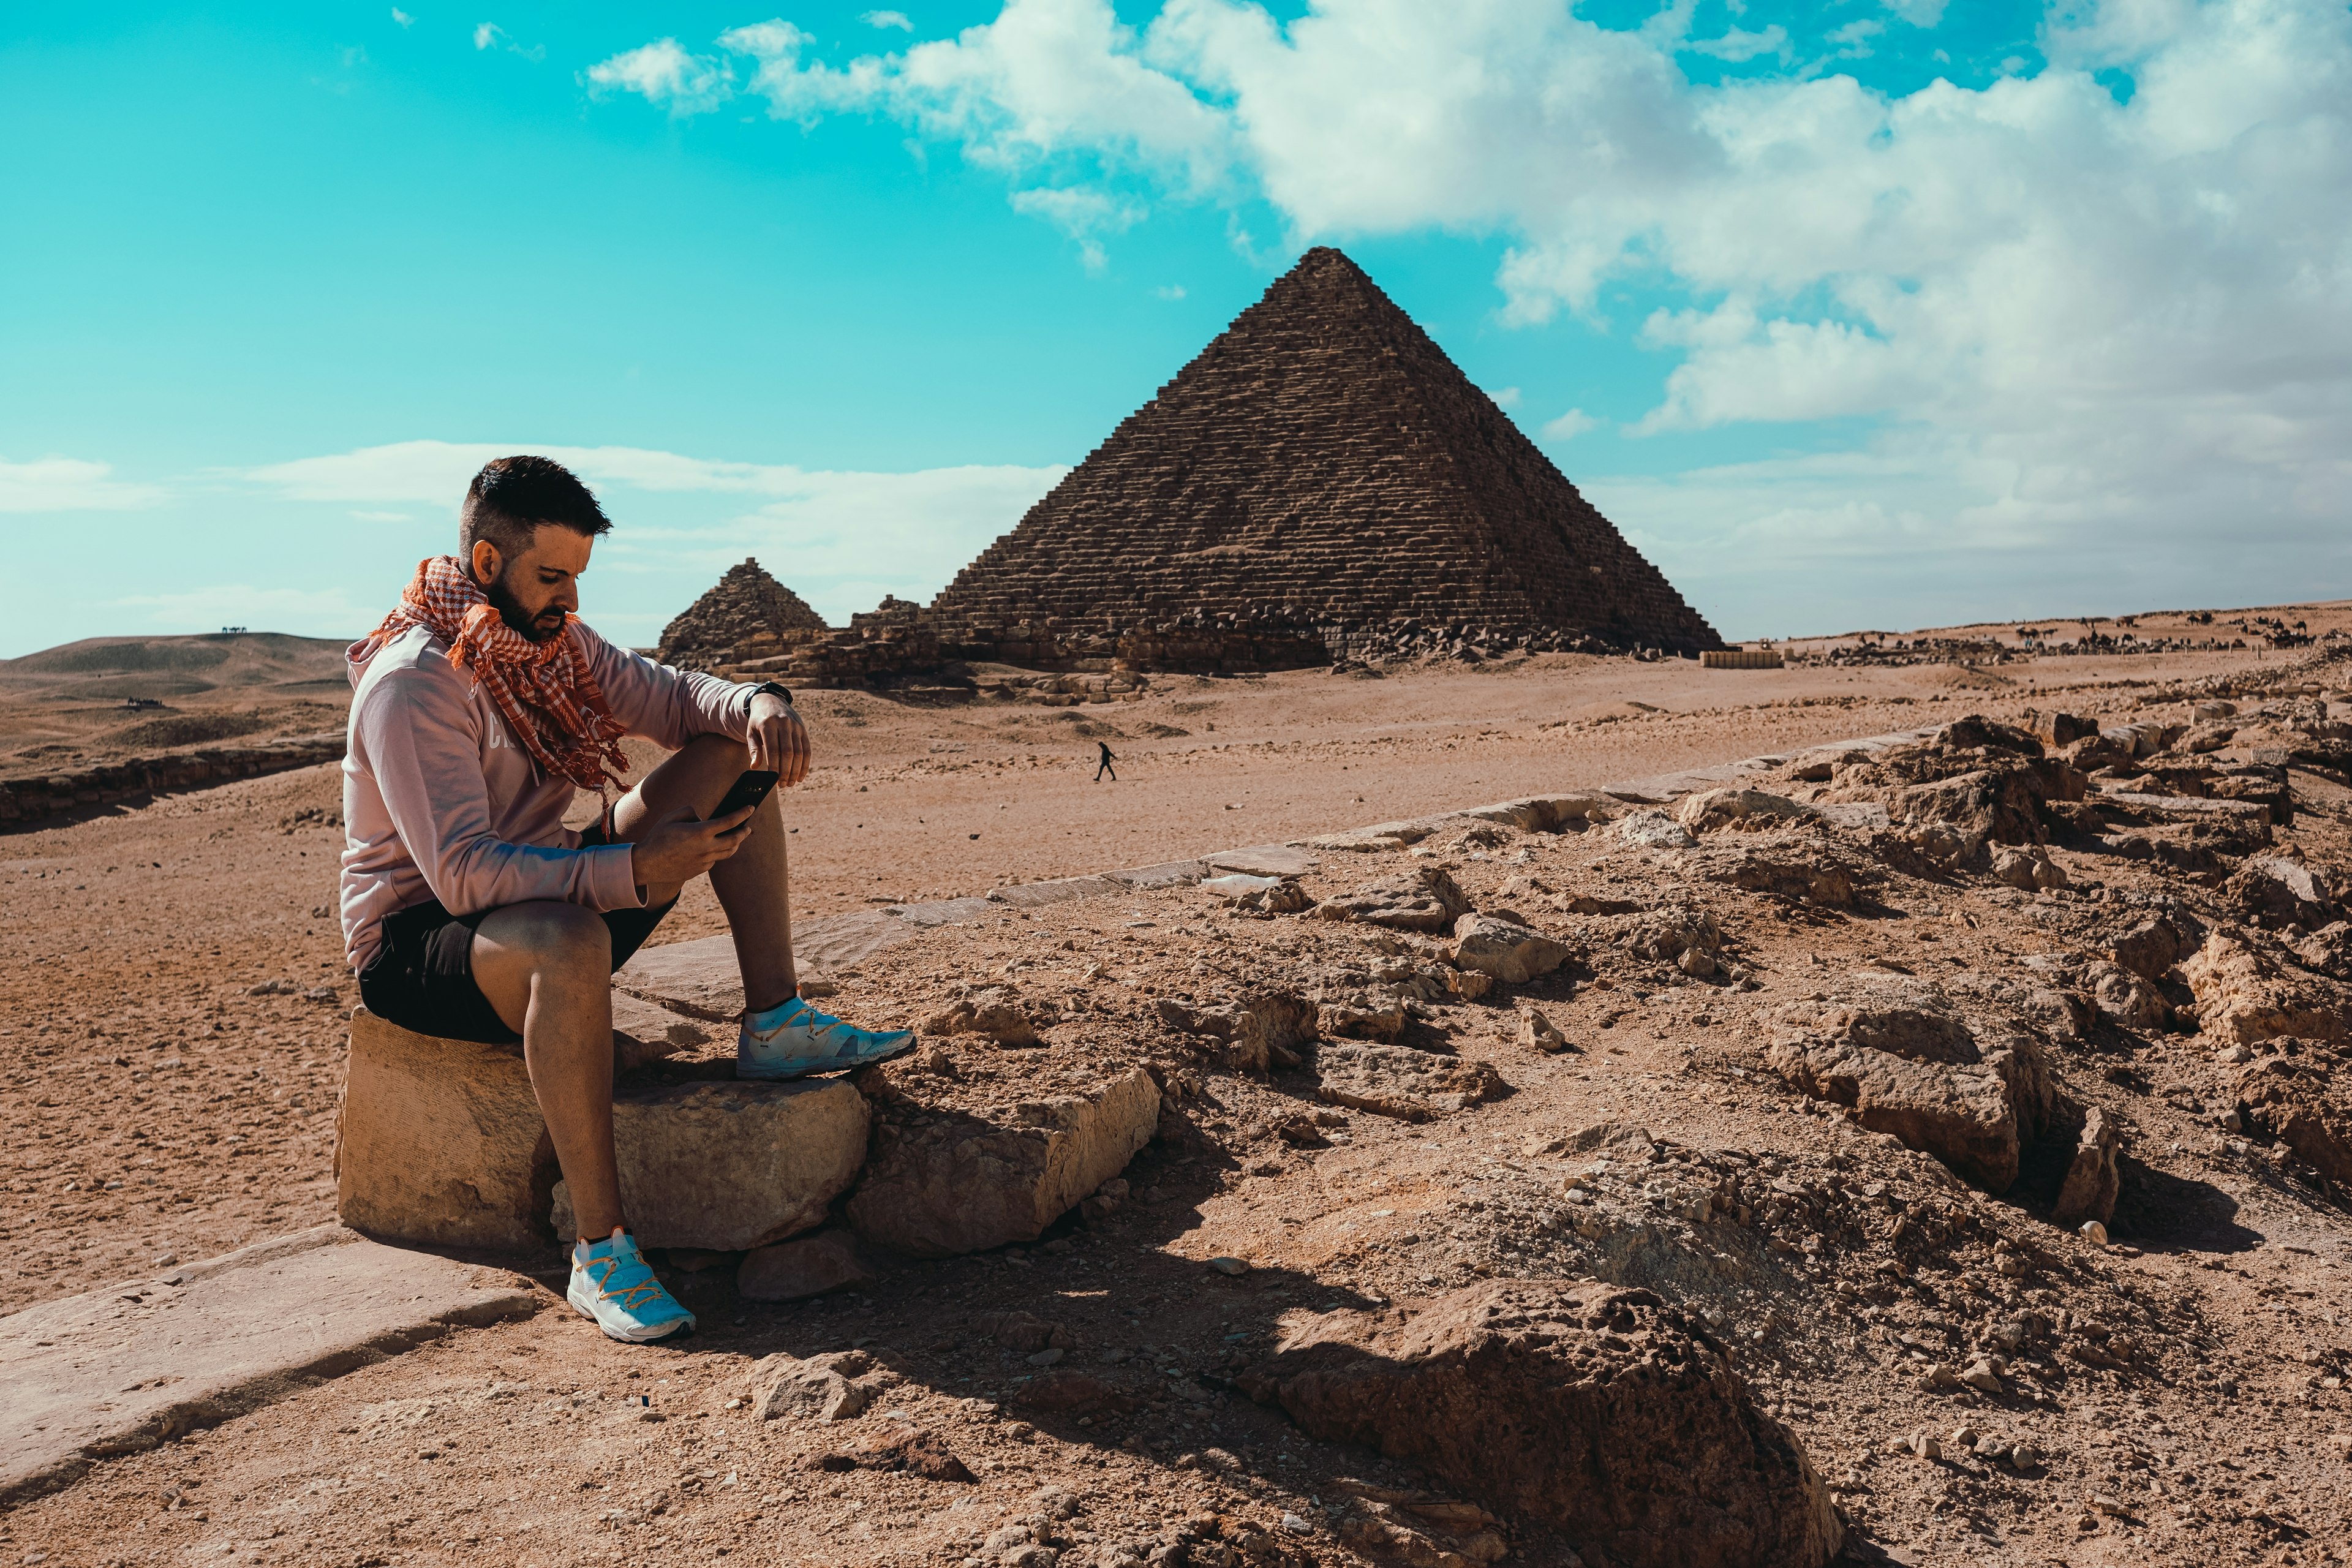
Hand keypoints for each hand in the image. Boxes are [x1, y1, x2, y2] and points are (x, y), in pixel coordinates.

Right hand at [630, 804, 753, 887]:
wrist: (647, 864)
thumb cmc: (658, 837)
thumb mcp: (672, 817)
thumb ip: (691, 812)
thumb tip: (702, 818)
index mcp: (701, 832)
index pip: (730, 821)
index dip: (742, 813)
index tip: (751, 808)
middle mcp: (706, 848)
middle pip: (735, 840)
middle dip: (744, 832)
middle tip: (748, 827)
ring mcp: (704, 861)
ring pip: (728, 852)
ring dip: (736, 844)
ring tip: (738, 838)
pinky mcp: (700, 869)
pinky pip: (715, 860)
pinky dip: (718, 852)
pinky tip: (716, 848)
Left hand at [748, 694, 810, 785]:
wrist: (770, 701)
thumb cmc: (758, 721)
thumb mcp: (751, 732)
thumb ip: (753, 749)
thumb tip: (754, 767)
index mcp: (768, 724)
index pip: (773, 750)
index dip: (774, 767)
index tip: (773, 780)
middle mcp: (784, 724)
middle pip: (788, 752)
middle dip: (786, 771)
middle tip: (782, 784)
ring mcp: (796, 726)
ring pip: (799, 752)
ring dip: (796, 770)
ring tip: (790, 783)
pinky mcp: (803, 729)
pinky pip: (807, 749)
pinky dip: (805, 764)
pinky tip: (800, 776)